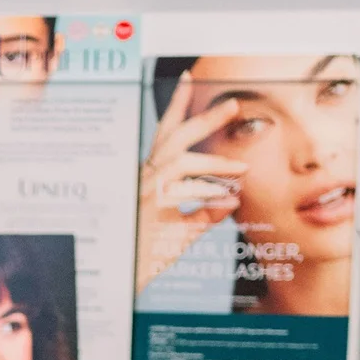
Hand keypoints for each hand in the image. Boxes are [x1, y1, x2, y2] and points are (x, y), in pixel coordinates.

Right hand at [135, 72, 248, 294]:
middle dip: (204, 118)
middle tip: (232, 104)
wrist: (117, 280)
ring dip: (214, 162)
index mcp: (147, 177)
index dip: (175, 106)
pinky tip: (226, 198)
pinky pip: (182, 192)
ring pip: (180, 160)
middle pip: (173, 136)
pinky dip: (206, 193)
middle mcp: (142, 178)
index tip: (188, 79)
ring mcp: (142, 192)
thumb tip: (231, 202)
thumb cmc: (143, 256)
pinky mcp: (145, 208)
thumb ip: (204, 215)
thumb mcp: (179, 232)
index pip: (164, 134)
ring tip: (241, 166)